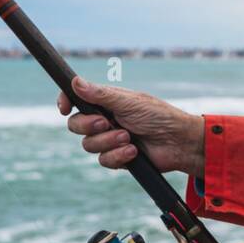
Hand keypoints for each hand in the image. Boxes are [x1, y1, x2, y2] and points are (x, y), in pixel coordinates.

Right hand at [57, 76, 205, 175]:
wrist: (179, 143)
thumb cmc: (159, 116)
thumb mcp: (129, 102)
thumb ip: (101, 95)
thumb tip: (76, 82)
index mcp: (107, 101)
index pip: (76, 99)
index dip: (65, 102)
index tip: (63, 108)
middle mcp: (106, 119)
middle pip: (76, 124)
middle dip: (88, 125)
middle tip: (106, 123)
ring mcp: (111, 139)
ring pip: (88, 145)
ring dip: (108, 142)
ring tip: (128, 137)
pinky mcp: (118, 157)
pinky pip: (103, 160)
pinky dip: (118, 156)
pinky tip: (134, 152)